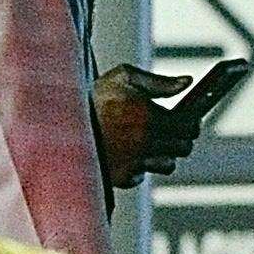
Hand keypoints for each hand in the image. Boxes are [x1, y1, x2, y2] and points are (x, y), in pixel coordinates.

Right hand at [94, 64, 197, 187]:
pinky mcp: (122, 176)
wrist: (60, 122)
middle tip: (170, 130)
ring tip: (147, 141)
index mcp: (149, 116)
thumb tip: (186, 83)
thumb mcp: (124, 77)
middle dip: (181, 138)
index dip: (192, 123)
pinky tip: (127, 152)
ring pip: (167, 164)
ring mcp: (134, 162)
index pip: (189, 127)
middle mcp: (145, 143)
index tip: (189, 120)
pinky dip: (139, 165)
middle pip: (183, 148)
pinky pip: (143, 174)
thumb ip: (159, 82)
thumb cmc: (93, 96)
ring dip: (163, 153)